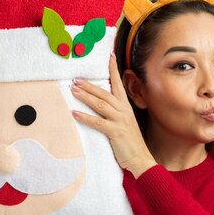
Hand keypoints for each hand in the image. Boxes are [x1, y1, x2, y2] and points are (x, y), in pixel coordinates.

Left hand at [71, 54, 156, 177]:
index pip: (119, 84)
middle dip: (89, 85)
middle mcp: (123, 110)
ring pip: (100, 104)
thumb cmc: (130, 141)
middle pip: (104, 93)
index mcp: (126, 106)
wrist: (140, 158)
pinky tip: (75, 113)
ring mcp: (120, 120)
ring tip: (73, 90)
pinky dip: (85, 117)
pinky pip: (97, 122)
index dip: (113, 69)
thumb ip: (115, 111)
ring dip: (85, 96)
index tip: (109, 55)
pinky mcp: (115, 131)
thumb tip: (102, 102)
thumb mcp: (124, 122)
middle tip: (76, 79)